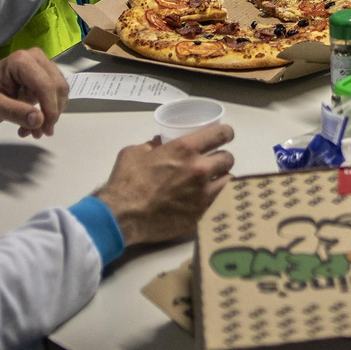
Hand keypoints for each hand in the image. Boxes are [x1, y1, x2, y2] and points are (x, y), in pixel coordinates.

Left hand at [0, 48, 68, 137]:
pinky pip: (55, 95)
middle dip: (52, 113)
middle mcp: (35, 58)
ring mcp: (41, 66)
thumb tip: (40, 120)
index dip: (50, 108)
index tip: (45, 130)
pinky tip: (32, 123)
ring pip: (60, 92)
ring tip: (32, 131)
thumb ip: (15, 112)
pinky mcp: (44, 77)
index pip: (46, 85)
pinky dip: (48, 112)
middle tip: (39, 133)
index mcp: (21, 61)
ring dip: (50, 114)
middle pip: (57, 87)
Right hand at [93, 125, 236, 246]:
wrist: (122, 217)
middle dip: (222, 158)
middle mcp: (199, 169)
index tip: (224, 136)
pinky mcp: (200, 213)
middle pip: (228, 158)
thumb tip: (161, 143)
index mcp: (185, 150)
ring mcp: (203, 194)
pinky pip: (217, 200)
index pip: (221, 134)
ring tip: (211, 180)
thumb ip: (152, 145)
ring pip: (228, 180)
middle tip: (213, 161)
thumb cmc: (126, 182)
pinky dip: (213, 196)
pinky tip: (203, 197)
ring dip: (220, 178)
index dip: (225, 133)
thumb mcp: (134, 153)